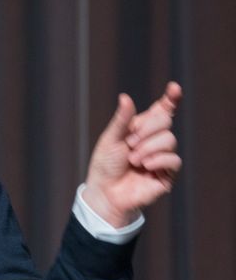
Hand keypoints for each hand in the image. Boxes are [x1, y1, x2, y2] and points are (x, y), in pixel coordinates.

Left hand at [82, 82, 182, 226]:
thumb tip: (125, 97)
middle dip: (146, 130)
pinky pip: (173, 159)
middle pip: (165, 121)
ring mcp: (163, 156)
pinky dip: (157, 160)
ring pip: (169, 139)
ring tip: (132, 159)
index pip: (162, 110)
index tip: (174, 88)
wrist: (105, 192)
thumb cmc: (105, 165)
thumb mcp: (110, 139)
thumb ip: (121, 120)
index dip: (171, 99)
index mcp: (142, 128)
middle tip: (129, 143)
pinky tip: (144, 166)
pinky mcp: (168, 173)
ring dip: (147, 148)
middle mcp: (155, 140)